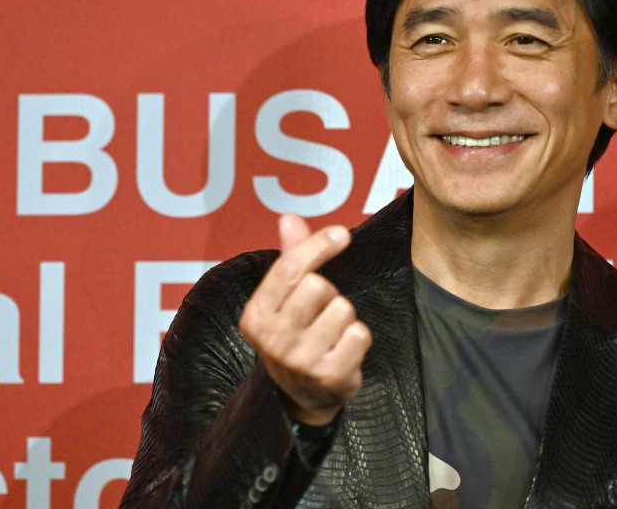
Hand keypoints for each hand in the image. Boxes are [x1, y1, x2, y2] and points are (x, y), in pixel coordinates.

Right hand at [239, 214, 371, 425]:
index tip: (340, 234)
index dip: (318, 245)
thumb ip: (290, 257)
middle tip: (322, 313)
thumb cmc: (296, 336)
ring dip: (345, 317)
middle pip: (319, 286)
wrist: (302, 398)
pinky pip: (360, 334)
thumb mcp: (285, 301)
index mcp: (255, 316)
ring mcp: (300, 361)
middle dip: (330, 293)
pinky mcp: (329, 376)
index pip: (289, 269)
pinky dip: (359, 338)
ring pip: (343, 308)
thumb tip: (289, 218)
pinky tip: (343, 351)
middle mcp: (272, 340)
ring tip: (332, 334)